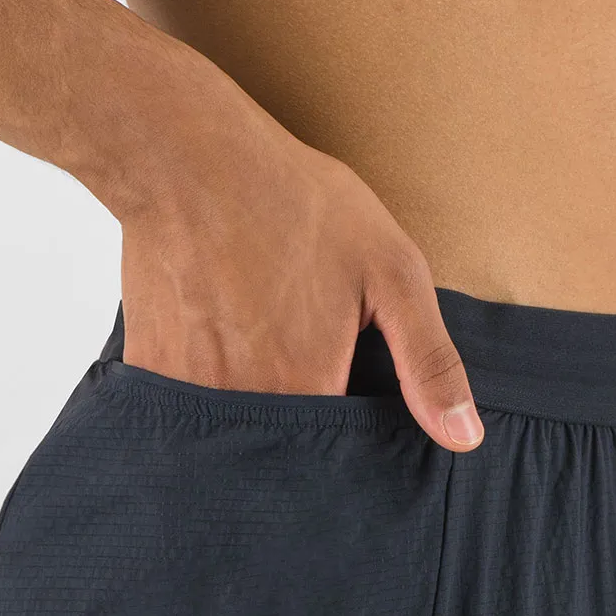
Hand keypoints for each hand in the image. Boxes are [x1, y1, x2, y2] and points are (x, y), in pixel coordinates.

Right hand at [115, 59, 483, 451]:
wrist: (188, 160)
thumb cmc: (294, 206)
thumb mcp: (391, 273)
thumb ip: (430, 364)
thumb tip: (464, 440)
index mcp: (307, 390)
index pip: (335, 456)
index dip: (345, 435)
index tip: (343, 389)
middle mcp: (244, 406)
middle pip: (279, 449)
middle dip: (295, 419)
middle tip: (295, 349)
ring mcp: (189, 391)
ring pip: (231, 433)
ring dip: (249, 402)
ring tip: (257, 340)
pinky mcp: (151, 369)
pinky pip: (184, 405)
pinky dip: (202, 383)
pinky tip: (214, 335)